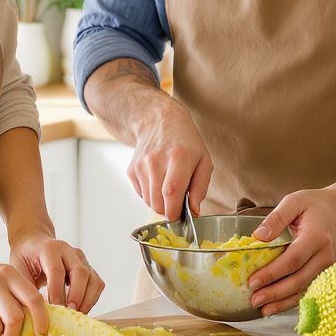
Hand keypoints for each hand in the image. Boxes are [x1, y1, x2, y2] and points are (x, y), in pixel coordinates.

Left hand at [9, 232, 104, 313]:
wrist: (34, 242)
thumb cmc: (25, 257)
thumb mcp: (18, 268)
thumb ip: (25, 287)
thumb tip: (34, 312)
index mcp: (49, 248)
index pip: (57, 270)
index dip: (57, 292)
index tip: (55, 310)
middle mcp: (69, 250)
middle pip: (80, 272)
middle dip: (76, 296)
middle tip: (69, 314)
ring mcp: (81, 258)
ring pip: (93, 279)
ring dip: (87, 300)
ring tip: (76, 316)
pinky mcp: (88, 267)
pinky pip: (97, 284)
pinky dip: (92, 299)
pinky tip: (80, 309)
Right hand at [129, 99, 212, 220]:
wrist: (159, 120)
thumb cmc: (185, 141)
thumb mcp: (203, 160)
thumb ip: (200, 187)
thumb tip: (194, 211)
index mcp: (178, 158)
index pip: (171, 193)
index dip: (175, 211)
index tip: (181, 215)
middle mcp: (156, 161)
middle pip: (158, 203)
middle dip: (169, 210)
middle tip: (177, 200)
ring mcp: (141, 165)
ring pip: (149, 202)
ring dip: (159, 202)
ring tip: (168, 186)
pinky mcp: (132, 169)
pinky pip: (141, 194)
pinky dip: (150, 194)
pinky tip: (158, 180)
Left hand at [247, 188, 335, 315]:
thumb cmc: (317, 205)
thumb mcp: (294, 201)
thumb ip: (276, 218)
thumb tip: (258, 237)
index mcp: (317, 237)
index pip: (293, 259)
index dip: (273, 273)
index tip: (253, 281)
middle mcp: (326, 256)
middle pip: (299, 279)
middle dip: (275, 292)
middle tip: (254, 299)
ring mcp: (328, 267)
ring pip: (304, 289)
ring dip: (283, 302)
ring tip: (262, 309)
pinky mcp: (327, 274)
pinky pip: (309, 290)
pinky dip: (293, 301)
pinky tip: (277, 307)